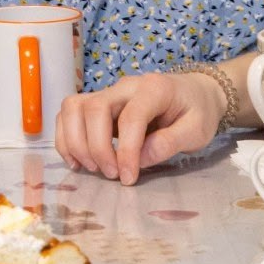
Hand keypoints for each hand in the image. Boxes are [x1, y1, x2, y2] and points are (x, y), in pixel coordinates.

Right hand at [55, 72, 224, 183]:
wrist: (193, 93)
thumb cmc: (197, 112)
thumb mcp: (197, 130)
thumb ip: (172, 142)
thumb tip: (141, 159)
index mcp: (154, 89)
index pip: (131, 118)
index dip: (126, 151)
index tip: (128, 178)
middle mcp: (125, 86)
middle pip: (94, 109)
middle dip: (97, 147)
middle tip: (111, 175)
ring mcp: (108, 93)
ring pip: (74, 108)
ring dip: (75, 142)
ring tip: (91, 168)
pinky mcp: (97, 103)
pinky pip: (69, 114)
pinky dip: (66, 138)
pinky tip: (77, 161)